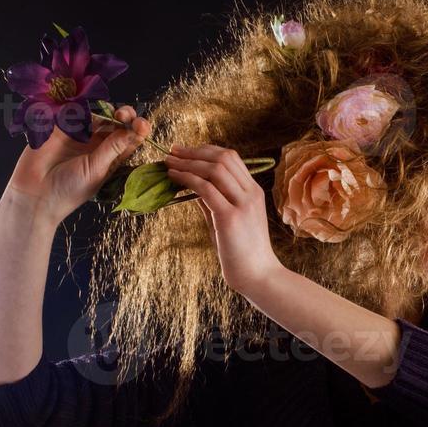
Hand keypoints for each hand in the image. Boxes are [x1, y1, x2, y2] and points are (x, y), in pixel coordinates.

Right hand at [3, 105, 150, 224]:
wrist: (35, 193)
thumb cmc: (70, 189)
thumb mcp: (97, 169)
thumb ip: (113, 148)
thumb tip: (135, 130)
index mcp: (110, 158)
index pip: (129, 139)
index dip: (138, 130)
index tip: (142, 125)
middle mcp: (97, 144)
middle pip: (116, 123)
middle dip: (125, 116)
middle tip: (124, 116)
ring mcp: (80, 134)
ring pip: (99, 115)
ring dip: (108, 110)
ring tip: (114, 114)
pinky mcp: (61, 126)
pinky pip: (74, 111)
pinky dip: (84, 106)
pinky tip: (92, 109)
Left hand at [165, 144, 282, 293]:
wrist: (258, 276)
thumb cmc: (242, 253)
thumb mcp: (227, 221)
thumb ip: (213, 202)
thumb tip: (192, 187)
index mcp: (253, 192)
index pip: (231, 158)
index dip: (205, 150)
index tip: (184, 151)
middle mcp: (251, 193)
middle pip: (222, 158)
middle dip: (194, 152)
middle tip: (172, 152)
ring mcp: (242, 204)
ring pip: (214, 169)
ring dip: (188, 163)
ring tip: (169, 164)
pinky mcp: (230, 218)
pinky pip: (206, 189)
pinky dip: (187, 179)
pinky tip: (173, 178)